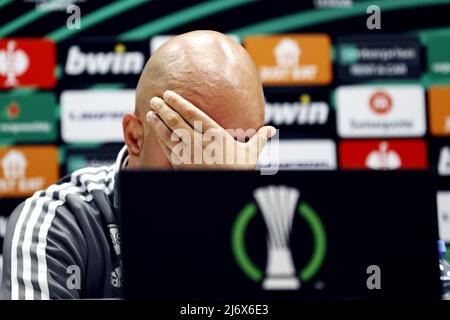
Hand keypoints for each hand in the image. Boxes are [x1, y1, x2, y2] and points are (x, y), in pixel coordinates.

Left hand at [146, 90, 275, 169]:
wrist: (225, 194)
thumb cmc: (239, 172)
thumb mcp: (251, 155)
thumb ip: (260, 139)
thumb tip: (272, 130)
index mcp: (216, 136)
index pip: (193, 115)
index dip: (179, 103)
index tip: (168, 94)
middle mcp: (200, 143)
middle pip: (177, 122)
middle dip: (164, 110)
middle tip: (154, 100)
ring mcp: (189, 155)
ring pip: (169, 135)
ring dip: (158, 123)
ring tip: (150, 112)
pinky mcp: (183, 166)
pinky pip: (168, 149)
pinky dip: (159, 139)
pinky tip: (155, 132)